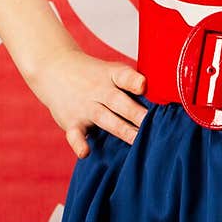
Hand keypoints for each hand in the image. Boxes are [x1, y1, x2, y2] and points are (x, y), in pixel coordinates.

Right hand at [26, 45, 147, 159]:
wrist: (55, 69)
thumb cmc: (93, 74)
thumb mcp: (112, 71)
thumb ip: (134, 84)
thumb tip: (166, 96)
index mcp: (111, 75)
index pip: (123, 76)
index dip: (134, 81)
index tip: (143, 86)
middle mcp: (99, 90)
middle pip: (119, 102)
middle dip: (137, 114)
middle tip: (154, 124)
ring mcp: (85, 107)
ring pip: (105, 119)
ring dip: (122, 130)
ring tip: (138, 140)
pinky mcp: (72, 122)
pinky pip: (75, 134)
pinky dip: (79, 143)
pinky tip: (85, 152)